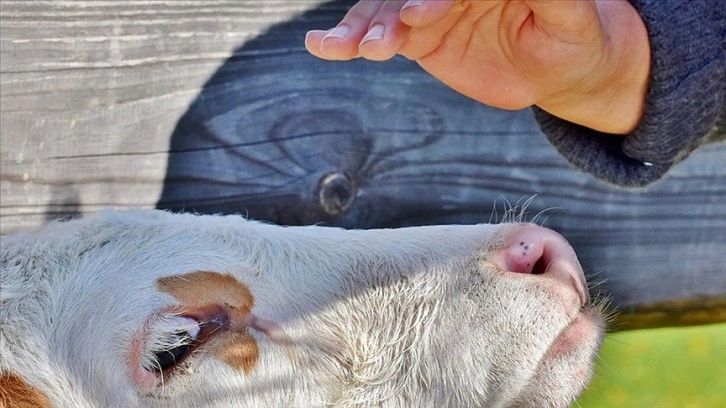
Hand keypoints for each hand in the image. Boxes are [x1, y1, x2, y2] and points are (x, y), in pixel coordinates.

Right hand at [305, 0, 649, 133]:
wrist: (557, 68)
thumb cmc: (573, 37)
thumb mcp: (570, 16)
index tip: (416, 17)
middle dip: (390, 14)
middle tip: (379, 41)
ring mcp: (431, 6)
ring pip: (386, 10)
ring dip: (362, 28)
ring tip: (341, 47)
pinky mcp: (417, 35)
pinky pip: (378, 35)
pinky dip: (349, 40)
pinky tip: (323, 45)